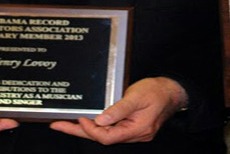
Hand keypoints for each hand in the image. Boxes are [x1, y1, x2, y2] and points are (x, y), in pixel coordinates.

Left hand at [49, 77, 186, 144]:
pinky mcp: (131, 127)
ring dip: (86, 129)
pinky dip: (98, 126)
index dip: (91, 130)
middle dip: (79, 131)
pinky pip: (111, 129)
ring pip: (105, 134)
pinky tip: (86, 121)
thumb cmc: (157, 91)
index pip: (108, 137)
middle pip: (103, 138)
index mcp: (137, 129)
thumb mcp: (136, 97)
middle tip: (58, 126)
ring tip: (65, 124)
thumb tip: (100, 121)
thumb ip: (118, 109)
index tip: (80, 118)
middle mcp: (134, 135)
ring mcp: (133, 132)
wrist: (171, 91)